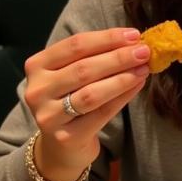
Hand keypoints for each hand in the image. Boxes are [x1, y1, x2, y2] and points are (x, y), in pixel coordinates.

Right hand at [23, 28, 149, 180]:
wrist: (62, 145)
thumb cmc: (72, 99)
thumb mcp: (74, 74)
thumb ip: (96, 56)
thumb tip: (133, 42)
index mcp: (37, 65)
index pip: (75, 45)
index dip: (107, 38)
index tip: (134, 35)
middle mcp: (37, 90)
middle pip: (83, 68)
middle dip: (118, 57)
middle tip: (144, 51)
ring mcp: (49, 115)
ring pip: (91, 93)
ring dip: (122, 78)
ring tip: (144, 69)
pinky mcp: (66, 136)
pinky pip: (100, 113)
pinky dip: (122, 97)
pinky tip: (138, 85)